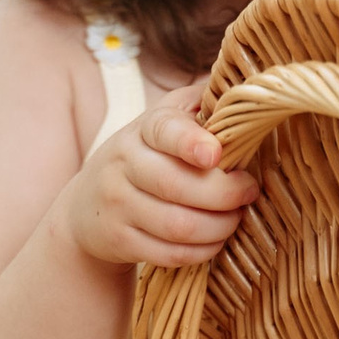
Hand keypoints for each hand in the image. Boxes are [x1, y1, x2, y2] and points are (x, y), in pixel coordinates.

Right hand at [61, 81, 258, 270]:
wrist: (88, 205)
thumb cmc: (147, 156)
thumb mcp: (165, 122)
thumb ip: (201, 105)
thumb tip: (251, 85)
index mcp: (143, 129)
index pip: (164, 130)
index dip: (190, 141)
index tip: (215, 153)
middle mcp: (124, 163)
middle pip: (179, 185)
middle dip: (226, 194)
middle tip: (249, 192)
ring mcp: (118, 204)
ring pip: (178, 225)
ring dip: (220, 227)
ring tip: (236, 218)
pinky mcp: (119, 240)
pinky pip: (169, 253)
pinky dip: (202, 251)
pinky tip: (215, 240)